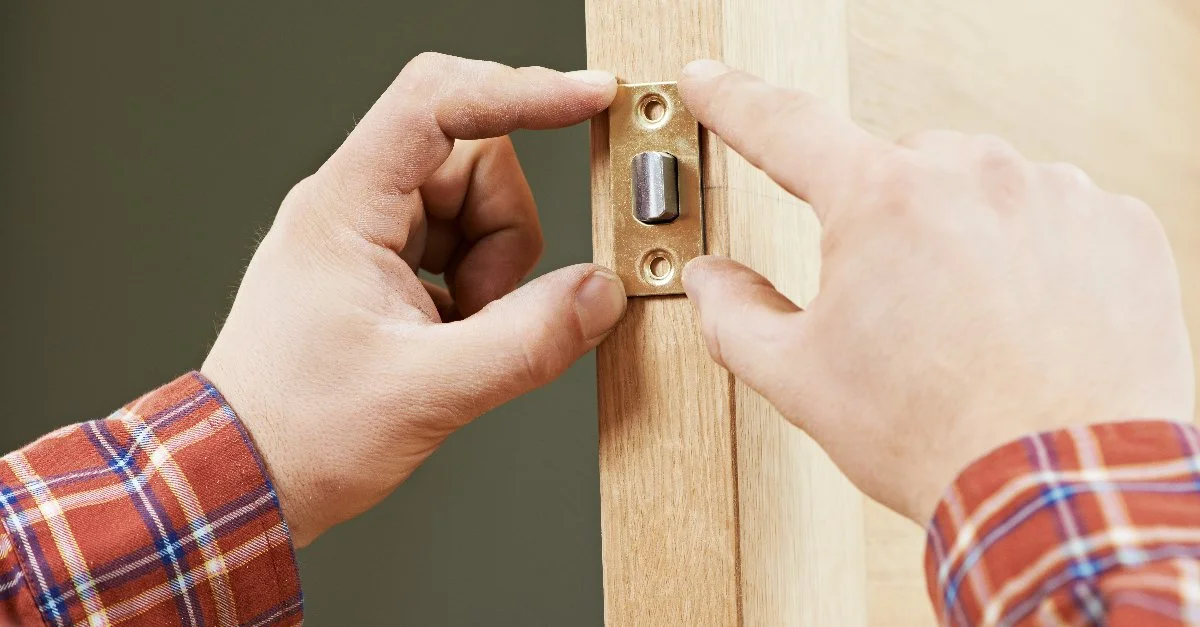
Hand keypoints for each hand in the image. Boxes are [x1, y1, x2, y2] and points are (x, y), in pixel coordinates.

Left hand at [202, 53, 625, 546]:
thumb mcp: (428, 392)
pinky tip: (451, 337)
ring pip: (475, 207)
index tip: (585, 98)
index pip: (438, 104)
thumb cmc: (298, 431)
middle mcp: (353, 206)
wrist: (244, 478)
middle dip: (506, 234)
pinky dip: (478, 290)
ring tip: (460, 334)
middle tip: (485, 308)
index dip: (519, 91)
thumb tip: (597, 294)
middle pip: (473, 161)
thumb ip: (527, 340)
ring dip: (494, 268)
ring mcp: (368, 236)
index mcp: (345, 208)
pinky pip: (460, 246)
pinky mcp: (382, 268)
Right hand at [677, 60, 1193, 523]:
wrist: (1067, 491)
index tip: (711, 84)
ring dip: (960, 237)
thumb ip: (735, 315)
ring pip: (979, 190)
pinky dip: (1032, 255)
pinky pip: (1053, 215)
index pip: (783, 127)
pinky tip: (1023, 320)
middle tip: (890, 305)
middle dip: (882, 222)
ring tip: (967, 326)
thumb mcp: (801, 380)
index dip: (734, 102)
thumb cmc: (942, 437)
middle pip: (896, 171)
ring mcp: (1055, 196)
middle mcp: (972, 176)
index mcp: (881, 202)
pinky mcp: (1120, 227)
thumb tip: (710, 280)